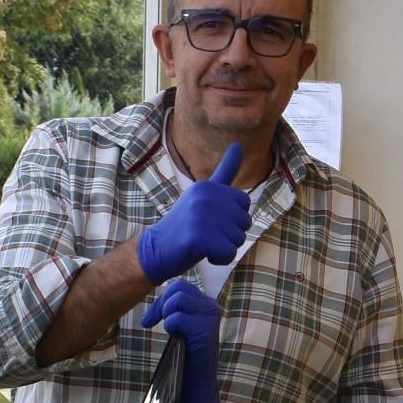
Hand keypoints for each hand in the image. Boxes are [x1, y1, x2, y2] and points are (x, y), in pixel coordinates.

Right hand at [135, 142, 251, 285]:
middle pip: (245, 222)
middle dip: (230, 234)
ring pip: (238, 239)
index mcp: (208, 186)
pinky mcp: (200, 238)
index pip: (245, 202)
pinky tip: (203, 253)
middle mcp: (205, 197)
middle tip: (206, 233)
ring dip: (224, 247)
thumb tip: (239, 144)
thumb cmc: (186, 223)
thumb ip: (224, 172)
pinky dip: (219, 259)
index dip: (233, 216)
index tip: (211, 219)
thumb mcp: (203, 194)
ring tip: (203, 242)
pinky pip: (229, 253)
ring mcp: (202, 217)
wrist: (158, 247)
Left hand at [145, 277, 222, 402]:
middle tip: (152, 322)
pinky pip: (177, 317)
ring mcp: (210, 317)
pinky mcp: (205, 330)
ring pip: (178, 297)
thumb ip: (176, 310)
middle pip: (178, 287)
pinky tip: (177, 338)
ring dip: (167, 315)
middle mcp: (212, 307)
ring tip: (170, 330)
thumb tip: (161, 298)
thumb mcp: (180, 329)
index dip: (161, 300)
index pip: (180, 286)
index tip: (150, 320)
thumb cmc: (184, 359)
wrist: (194, 386)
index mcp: (206, 305)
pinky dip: (171, 327)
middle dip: (160, 305)